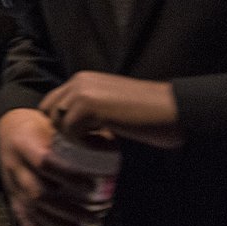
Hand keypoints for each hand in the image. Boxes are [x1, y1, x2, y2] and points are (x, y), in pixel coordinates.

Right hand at [0, 108, 121, 225]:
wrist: (7, 127)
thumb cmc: (36, 124)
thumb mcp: (54, 122)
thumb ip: (77, 135)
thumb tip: (112, 147)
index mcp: (25, 144)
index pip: (45, 163)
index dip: (68, 176)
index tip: (91, 186)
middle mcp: (15, 165)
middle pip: (39, 192)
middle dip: (67, 209)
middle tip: (93, 217)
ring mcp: (11, 181)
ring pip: (31, 208)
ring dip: (57, 224)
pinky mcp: (10, 192)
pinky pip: (20, 214)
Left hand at [39, 71, 182, 147]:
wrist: (177, 110)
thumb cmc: (150, 114)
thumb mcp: (111, 106)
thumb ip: (90, 111)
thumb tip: (70, 131)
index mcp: (83, 80)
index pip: (53, 103)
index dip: (62, 123)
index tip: (85, 138)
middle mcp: (78, 81)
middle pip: (49, 111)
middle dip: (63, 131)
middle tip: (89, 144)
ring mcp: (82, 92)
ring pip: (58, 123)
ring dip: (76, 139)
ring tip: (103, 145)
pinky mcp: (89, 107)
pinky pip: (70, 132)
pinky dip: (87, 144)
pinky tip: (109, 145)